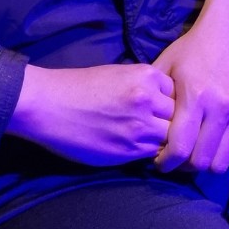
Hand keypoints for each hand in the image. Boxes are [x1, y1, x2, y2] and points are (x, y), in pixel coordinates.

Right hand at [7, 63, 174, 166]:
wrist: (49, 105)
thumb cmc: (80, 87)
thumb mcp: (119, 74)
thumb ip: (145, 87)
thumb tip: (164, 103)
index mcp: (146, 76)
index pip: (178, 93)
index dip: (172, 103)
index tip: (163, 109)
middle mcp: (148, 99)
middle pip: (179, 116)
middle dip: (173, 122)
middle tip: (162, 128)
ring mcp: (139, 126)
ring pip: (170, 137)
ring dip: (163, 140)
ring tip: (151, 140)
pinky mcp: (128, 150)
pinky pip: (153, 153)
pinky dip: (150, 152)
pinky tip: (136, 147)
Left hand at [151, 0, 228, 174]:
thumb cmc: (192, 47)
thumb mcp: (166, 66)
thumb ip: (155, 98)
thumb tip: (142, 128)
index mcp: (196, 96)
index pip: (180, 147)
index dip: (166, 162)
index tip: (158, 160)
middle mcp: (220, 107)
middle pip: (201, 160)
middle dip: (183, 167)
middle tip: (175, 159)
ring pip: (222, 161)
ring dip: (205, 165)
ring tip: (194, 155)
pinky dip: (226, 158)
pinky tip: (214, 149)